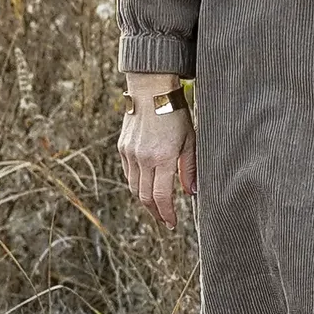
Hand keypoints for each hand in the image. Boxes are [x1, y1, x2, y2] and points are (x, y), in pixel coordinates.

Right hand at [120, 94, 195, 227]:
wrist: (151, 90)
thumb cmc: (175, 113)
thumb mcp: (190, 140)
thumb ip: (189, 168)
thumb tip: (191, 192)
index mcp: (162, 158)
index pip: (161, 196)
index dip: (166, 214)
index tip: (172, 223)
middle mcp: (143, 158)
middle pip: (144, 197)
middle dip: (155, 212)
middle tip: (165, 220)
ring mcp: (130, 153)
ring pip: (134, 187)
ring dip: (145, 200)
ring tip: (156, 207)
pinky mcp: (122, 148)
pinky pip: (129, 173)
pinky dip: (137, 184)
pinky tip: (146, 186)